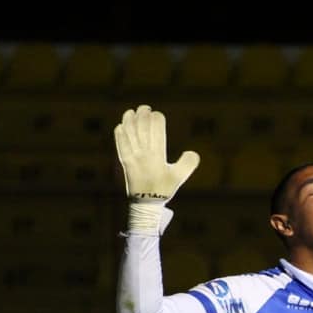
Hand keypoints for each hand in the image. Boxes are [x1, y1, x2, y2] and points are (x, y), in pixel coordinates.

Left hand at [114, 105, 199, 232]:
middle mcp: (143, 154)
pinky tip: (120, 127)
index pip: (156, 131)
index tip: (157, 114)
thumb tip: (193, 152)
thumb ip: (188, 164)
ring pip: (129, 134)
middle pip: (141, 129)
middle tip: (144, 108)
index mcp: (157, 156)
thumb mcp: (178, 178)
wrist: (145, 204)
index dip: (157, 119)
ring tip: (130, 112)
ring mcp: (132, 158)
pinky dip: (120, 135)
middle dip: (142, 115)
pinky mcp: (125, 163)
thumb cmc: (163, 189)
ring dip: (129, 121)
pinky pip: (120, 145)